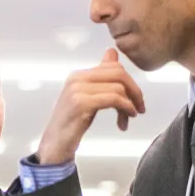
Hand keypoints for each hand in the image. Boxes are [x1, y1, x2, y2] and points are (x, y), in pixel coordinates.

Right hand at [36, 48, 146, 164]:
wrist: (54, 143)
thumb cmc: (71, 123)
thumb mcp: (88, 96)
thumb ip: (101, 77)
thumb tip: (112, 52)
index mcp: (78, 75)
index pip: (113, 67)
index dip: (130, 82)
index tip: (136, 99)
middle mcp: (77, 78)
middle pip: (118, 73)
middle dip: (135, 90)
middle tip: (140, 107)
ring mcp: (78, 90)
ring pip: (118, 87)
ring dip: (130, 104)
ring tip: (129, 117)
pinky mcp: (81, 103)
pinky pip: (114, 99)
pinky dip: (125, 108)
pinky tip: (126, 119)